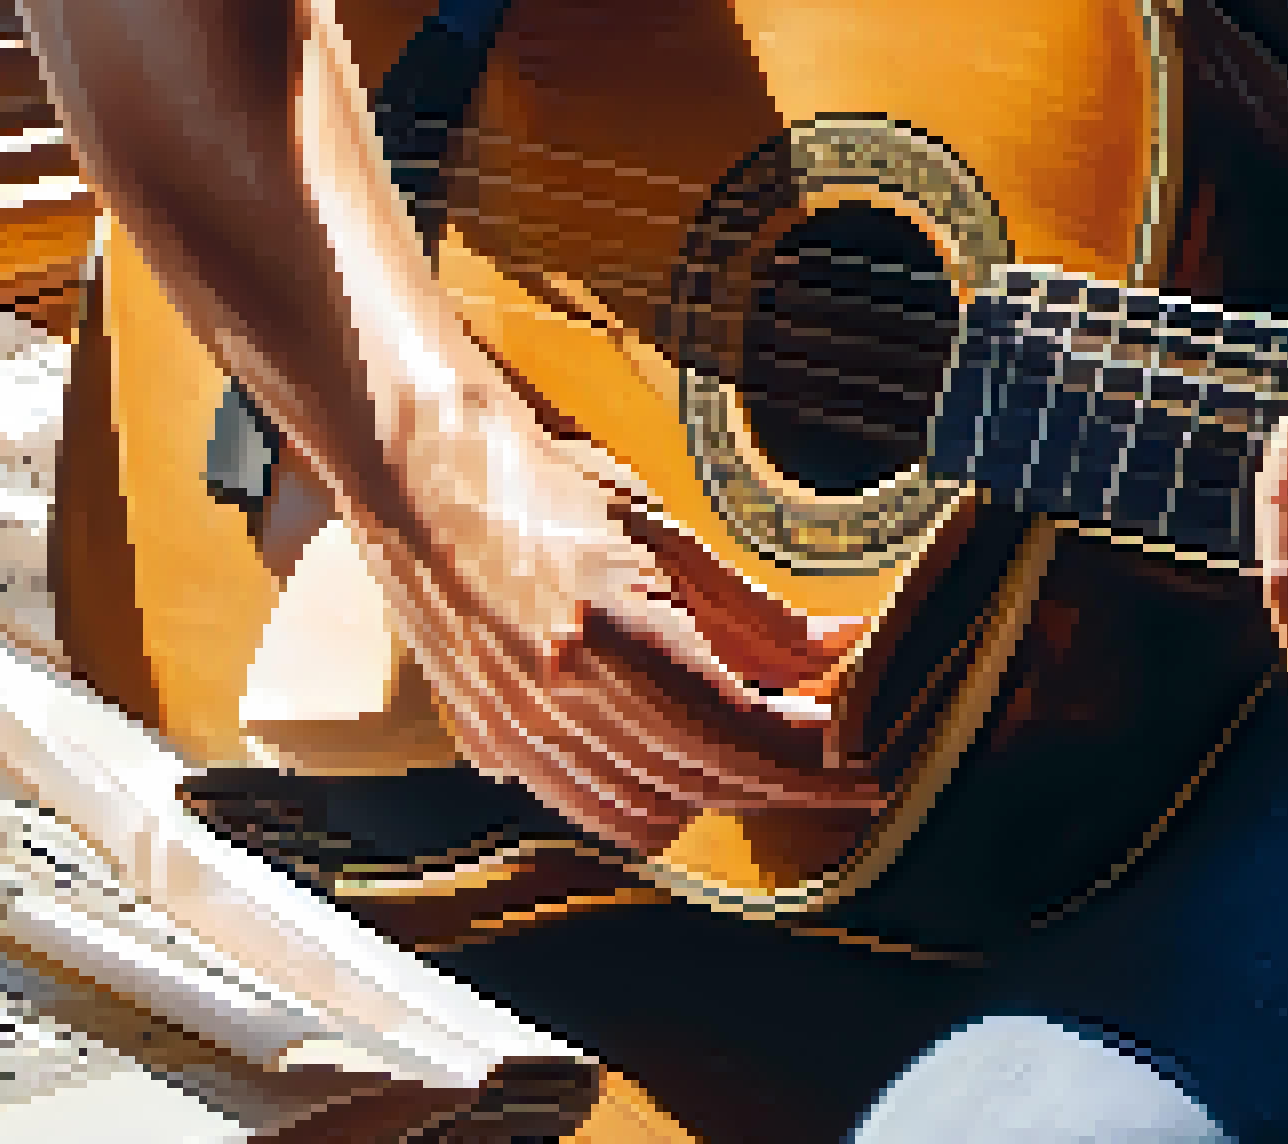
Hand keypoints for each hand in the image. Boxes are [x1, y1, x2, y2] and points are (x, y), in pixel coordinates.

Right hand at [349, 368, 887, 855]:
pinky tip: (676, 754)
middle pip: (701, 783)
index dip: (814, 762)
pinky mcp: (488, 741)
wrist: (417, 471)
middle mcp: (554, 699)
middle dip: (780, 779)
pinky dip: (648, 798)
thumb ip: (752, 611)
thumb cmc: (537, 482)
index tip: (870, 761)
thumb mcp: (660, 530)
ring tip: (756, 749)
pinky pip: (589, 806)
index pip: (737, 737)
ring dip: (714, 794)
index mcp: (604, 636)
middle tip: (835, 753)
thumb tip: (839, 650)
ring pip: (646, 815)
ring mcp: (513, 730)